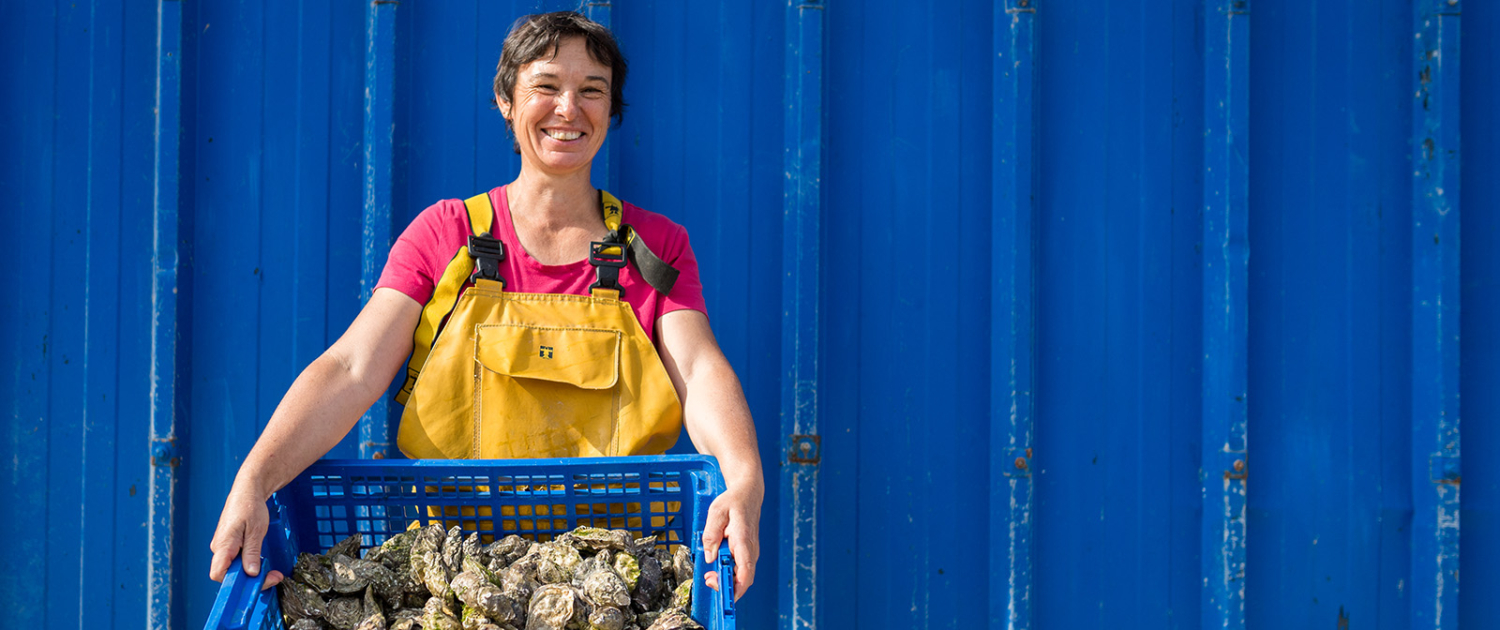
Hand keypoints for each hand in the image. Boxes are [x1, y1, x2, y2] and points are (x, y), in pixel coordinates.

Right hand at [208, 486, 282, 590]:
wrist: (248, 491)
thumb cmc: (250, 506)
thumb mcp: (256, 530)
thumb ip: (252, 552)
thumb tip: (251, 572)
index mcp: (223, 544)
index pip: (218, 573)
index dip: (234, 583)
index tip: (256, 582)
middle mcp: (220, 548)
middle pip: (229, 575)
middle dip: (251, 580)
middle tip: (274, 577)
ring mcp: (224, 547)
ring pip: (235, 569)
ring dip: (253, 573)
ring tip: (272, 572)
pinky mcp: (230, 546)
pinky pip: (237, 562)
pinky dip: (251, 565)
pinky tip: (263, 563)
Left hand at [700, 483, 760, 600]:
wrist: (748, 494)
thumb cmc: (733, 501)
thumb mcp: (716, 512)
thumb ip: (711, 534)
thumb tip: (709, 557)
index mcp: (743, 539)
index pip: (745, 570)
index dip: (736, 587)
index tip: (724, 594)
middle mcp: (751, 548)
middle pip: (744, 578)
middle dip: (728, 587)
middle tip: (709, 580)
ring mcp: (751, 552)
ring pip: (743, 576)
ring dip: (728, 581)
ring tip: (710, 575)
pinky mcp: (748, 552)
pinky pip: (741, 569)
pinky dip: (730, 574)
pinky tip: (718, 569)